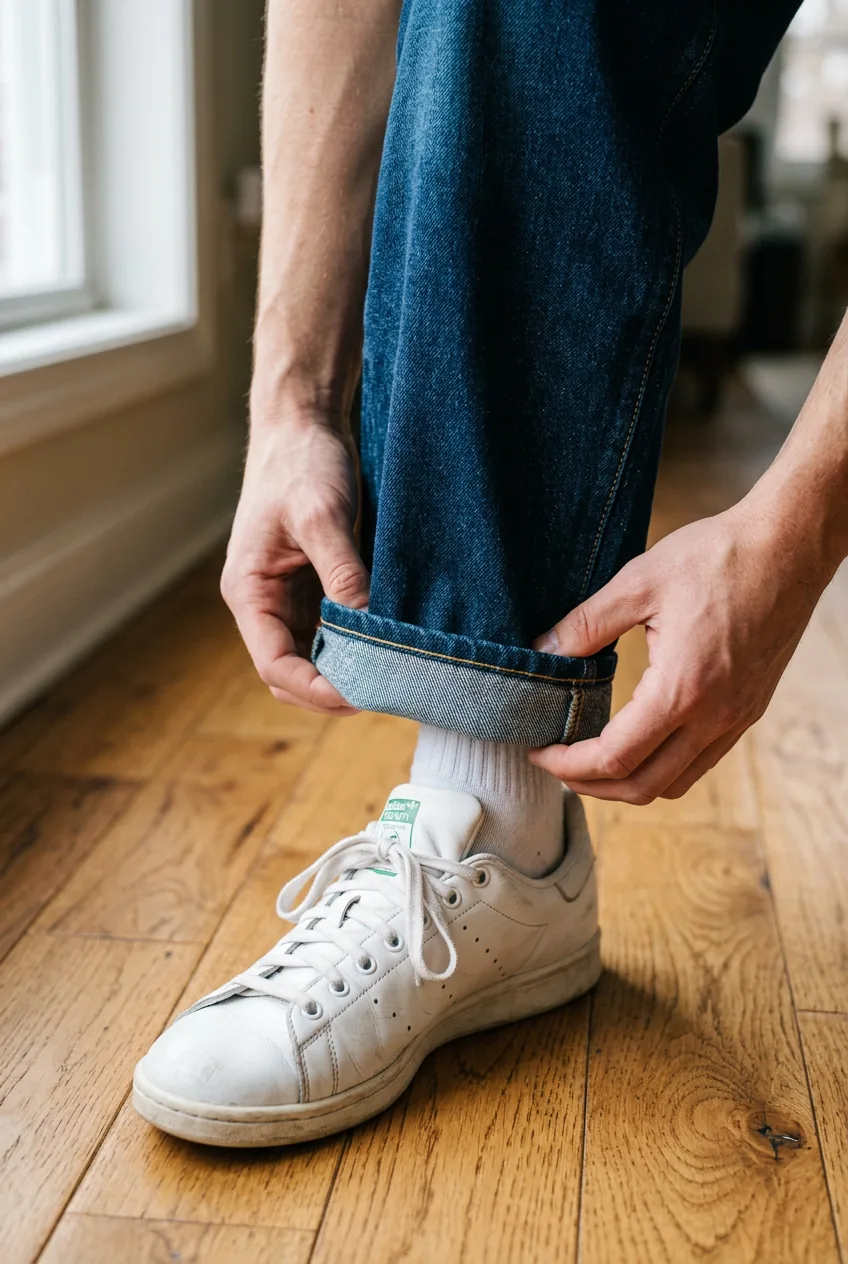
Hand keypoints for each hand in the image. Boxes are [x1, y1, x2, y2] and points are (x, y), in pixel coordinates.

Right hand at [221, 414, 369, 714]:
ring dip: (345, 674)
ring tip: (391, 677)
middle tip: (386, 692)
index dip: (317, 690)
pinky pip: (329, 635)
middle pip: (291, 674)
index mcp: (249, 592)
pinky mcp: (312, 587)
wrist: (303, 424)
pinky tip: (387, 649)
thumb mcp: (322, 515)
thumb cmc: (302, 462)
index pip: (276, 666)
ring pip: (312, 659)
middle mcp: (263, 603)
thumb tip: (367, 625)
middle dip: (332, 692)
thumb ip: (342, 571)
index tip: (363, 695)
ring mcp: (287, 598)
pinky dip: (354, 649)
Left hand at [529, 504, 826, 802]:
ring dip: (628, 782)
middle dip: (591, 786)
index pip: (616, 758)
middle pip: (644, 787)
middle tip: (556, 763)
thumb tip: (542, 653)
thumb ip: (585, 625)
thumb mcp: (638, 582)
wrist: (789, 545)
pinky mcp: (749, 709)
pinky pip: (702, 760)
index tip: (539, 751)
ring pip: (676, 782)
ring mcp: (737, 717)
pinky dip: (663, 766)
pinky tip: (639, 739)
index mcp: (682, 690)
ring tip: (591, 758)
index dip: (569, 765)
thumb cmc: (719, 556)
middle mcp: (715, 716)